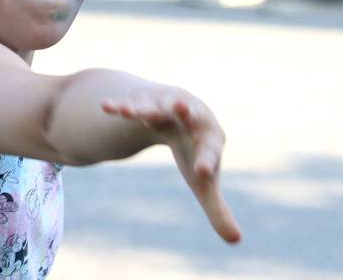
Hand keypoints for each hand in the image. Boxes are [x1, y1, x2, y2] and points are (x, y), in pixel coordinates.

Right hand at [102, 91, 241, 243]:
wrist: (180, 109)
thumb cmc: (193, 150)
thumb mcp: (203, 180)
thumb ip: (217, 208)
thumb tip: (236, 241)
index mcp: (209, 136)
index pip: (209, 149)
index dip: (206, 159)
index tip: (201, 172)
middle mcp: (190, 113)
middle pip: (188, 113)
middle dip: (184, 110)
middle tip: (182, 106)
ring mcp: (166, 104)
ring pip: (155, 107)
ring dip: (144, 108)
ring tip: (129, 112)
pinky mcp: (144, 101)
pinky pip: (130, 103)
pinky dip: (119, 106)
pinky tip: (106, 107)